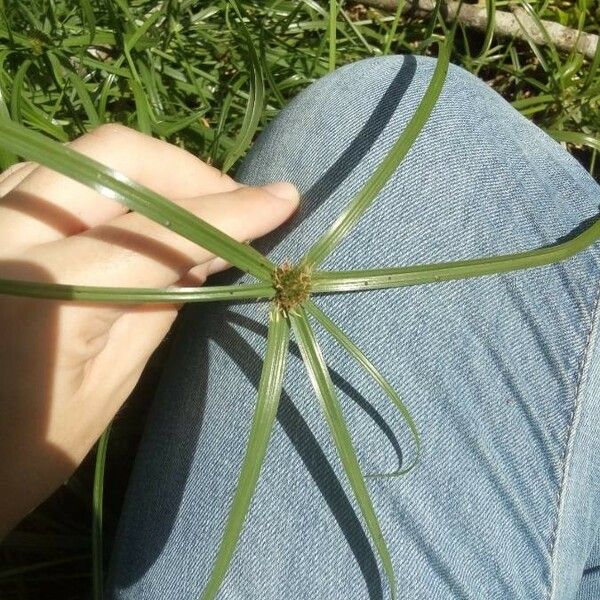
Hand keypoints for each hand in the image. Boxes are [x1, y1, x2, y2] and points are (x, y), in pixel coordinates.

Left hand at [0, 124, 298, 535]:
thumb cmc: (23, 452)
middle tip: (236, 207)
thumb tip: (215, 248)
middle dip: (189, 175)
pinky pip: (54, 174)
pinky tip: (143, 214)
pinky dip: (112, 183)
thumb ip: (160, 301)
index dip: (229, 213)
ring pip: (82, 156)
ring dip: (153, 173)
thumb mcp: (107, 387)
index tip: (283, 200)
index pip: (157, 232)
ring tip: (199, 210)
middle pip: (114, 158)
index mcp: (40, 292)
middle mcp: (0, 235)